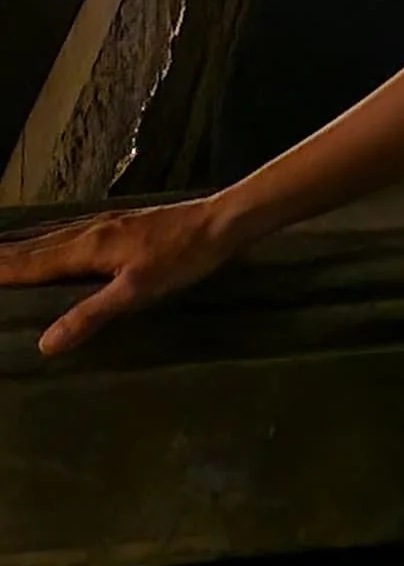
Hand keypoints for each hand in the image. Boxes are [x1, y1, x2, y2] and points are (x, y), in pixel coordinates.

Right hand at [0, 194, 244, 359]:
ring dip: (25, 247)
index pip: (33, 263)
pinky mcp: (122, 226)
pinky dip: (51, 241)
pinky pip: (72, 234)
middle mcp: (91, 232)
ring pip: (54, 238)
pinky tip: (56, 244)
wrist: (220, 222)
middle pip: (37, 247)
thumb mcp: (135, 292)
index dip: (2, 270)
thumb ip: (89, 315)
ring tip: (2, 252)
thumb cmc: (181, 258)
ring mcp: (107, 226)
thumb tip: (44, 343)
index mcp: (88, 248)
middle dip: (5, 256)